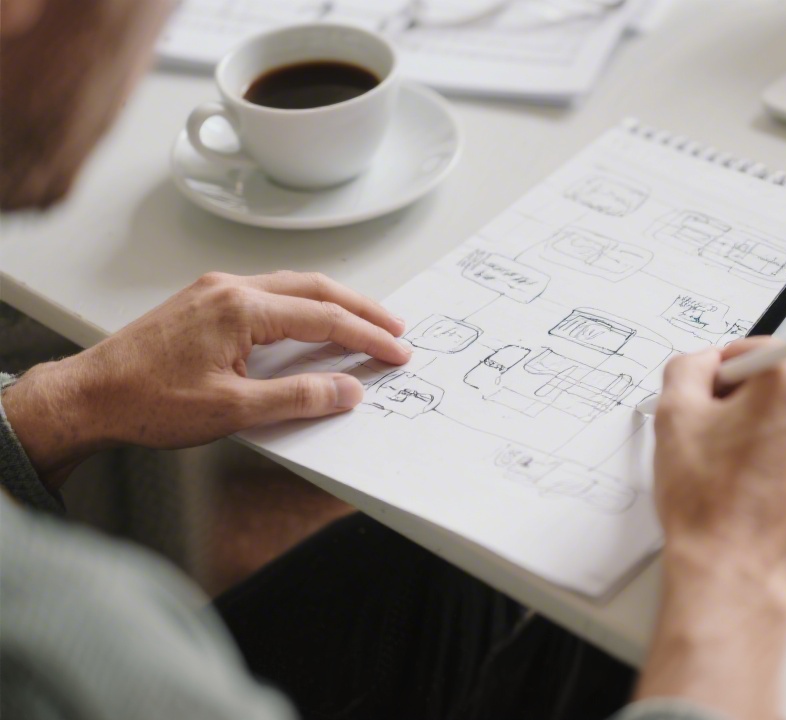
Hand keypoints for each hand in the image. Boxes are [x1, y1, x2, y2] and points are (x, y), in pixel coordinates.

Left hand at [3, 272, 409, 488]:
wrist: (89, 397)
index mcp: (240, 308)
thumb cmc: (148, 402)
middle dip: (361, 309)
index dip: (367, 336)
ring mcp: (214, 292)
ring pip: (291, 287)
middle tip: (396, 329)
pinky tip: (311, 324)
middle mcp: (228, 289)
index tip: (396, 351)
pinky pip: (267, 295)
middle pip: (314, 289)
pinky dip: (302, 307)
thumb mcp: (233, 410)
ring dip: (333, 304)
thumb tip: (347, 390)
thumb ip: (298, 397)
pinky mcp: (203, 304)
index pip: (323, 318)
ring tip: (364, 324)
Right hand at [636, 337, 785, 719]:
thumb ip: (688, 367)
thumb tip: (706, 362)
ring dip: (768, 431)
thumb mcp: (674, 414)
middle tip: (716, 440)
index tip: (708, 400)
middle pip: (779, 382)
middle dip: (746, 403)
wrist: (735, 570)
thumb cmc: (708, 502)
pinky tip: (758, 486)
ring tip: (737, 470)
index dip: (719, 374)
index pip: (753, 350)